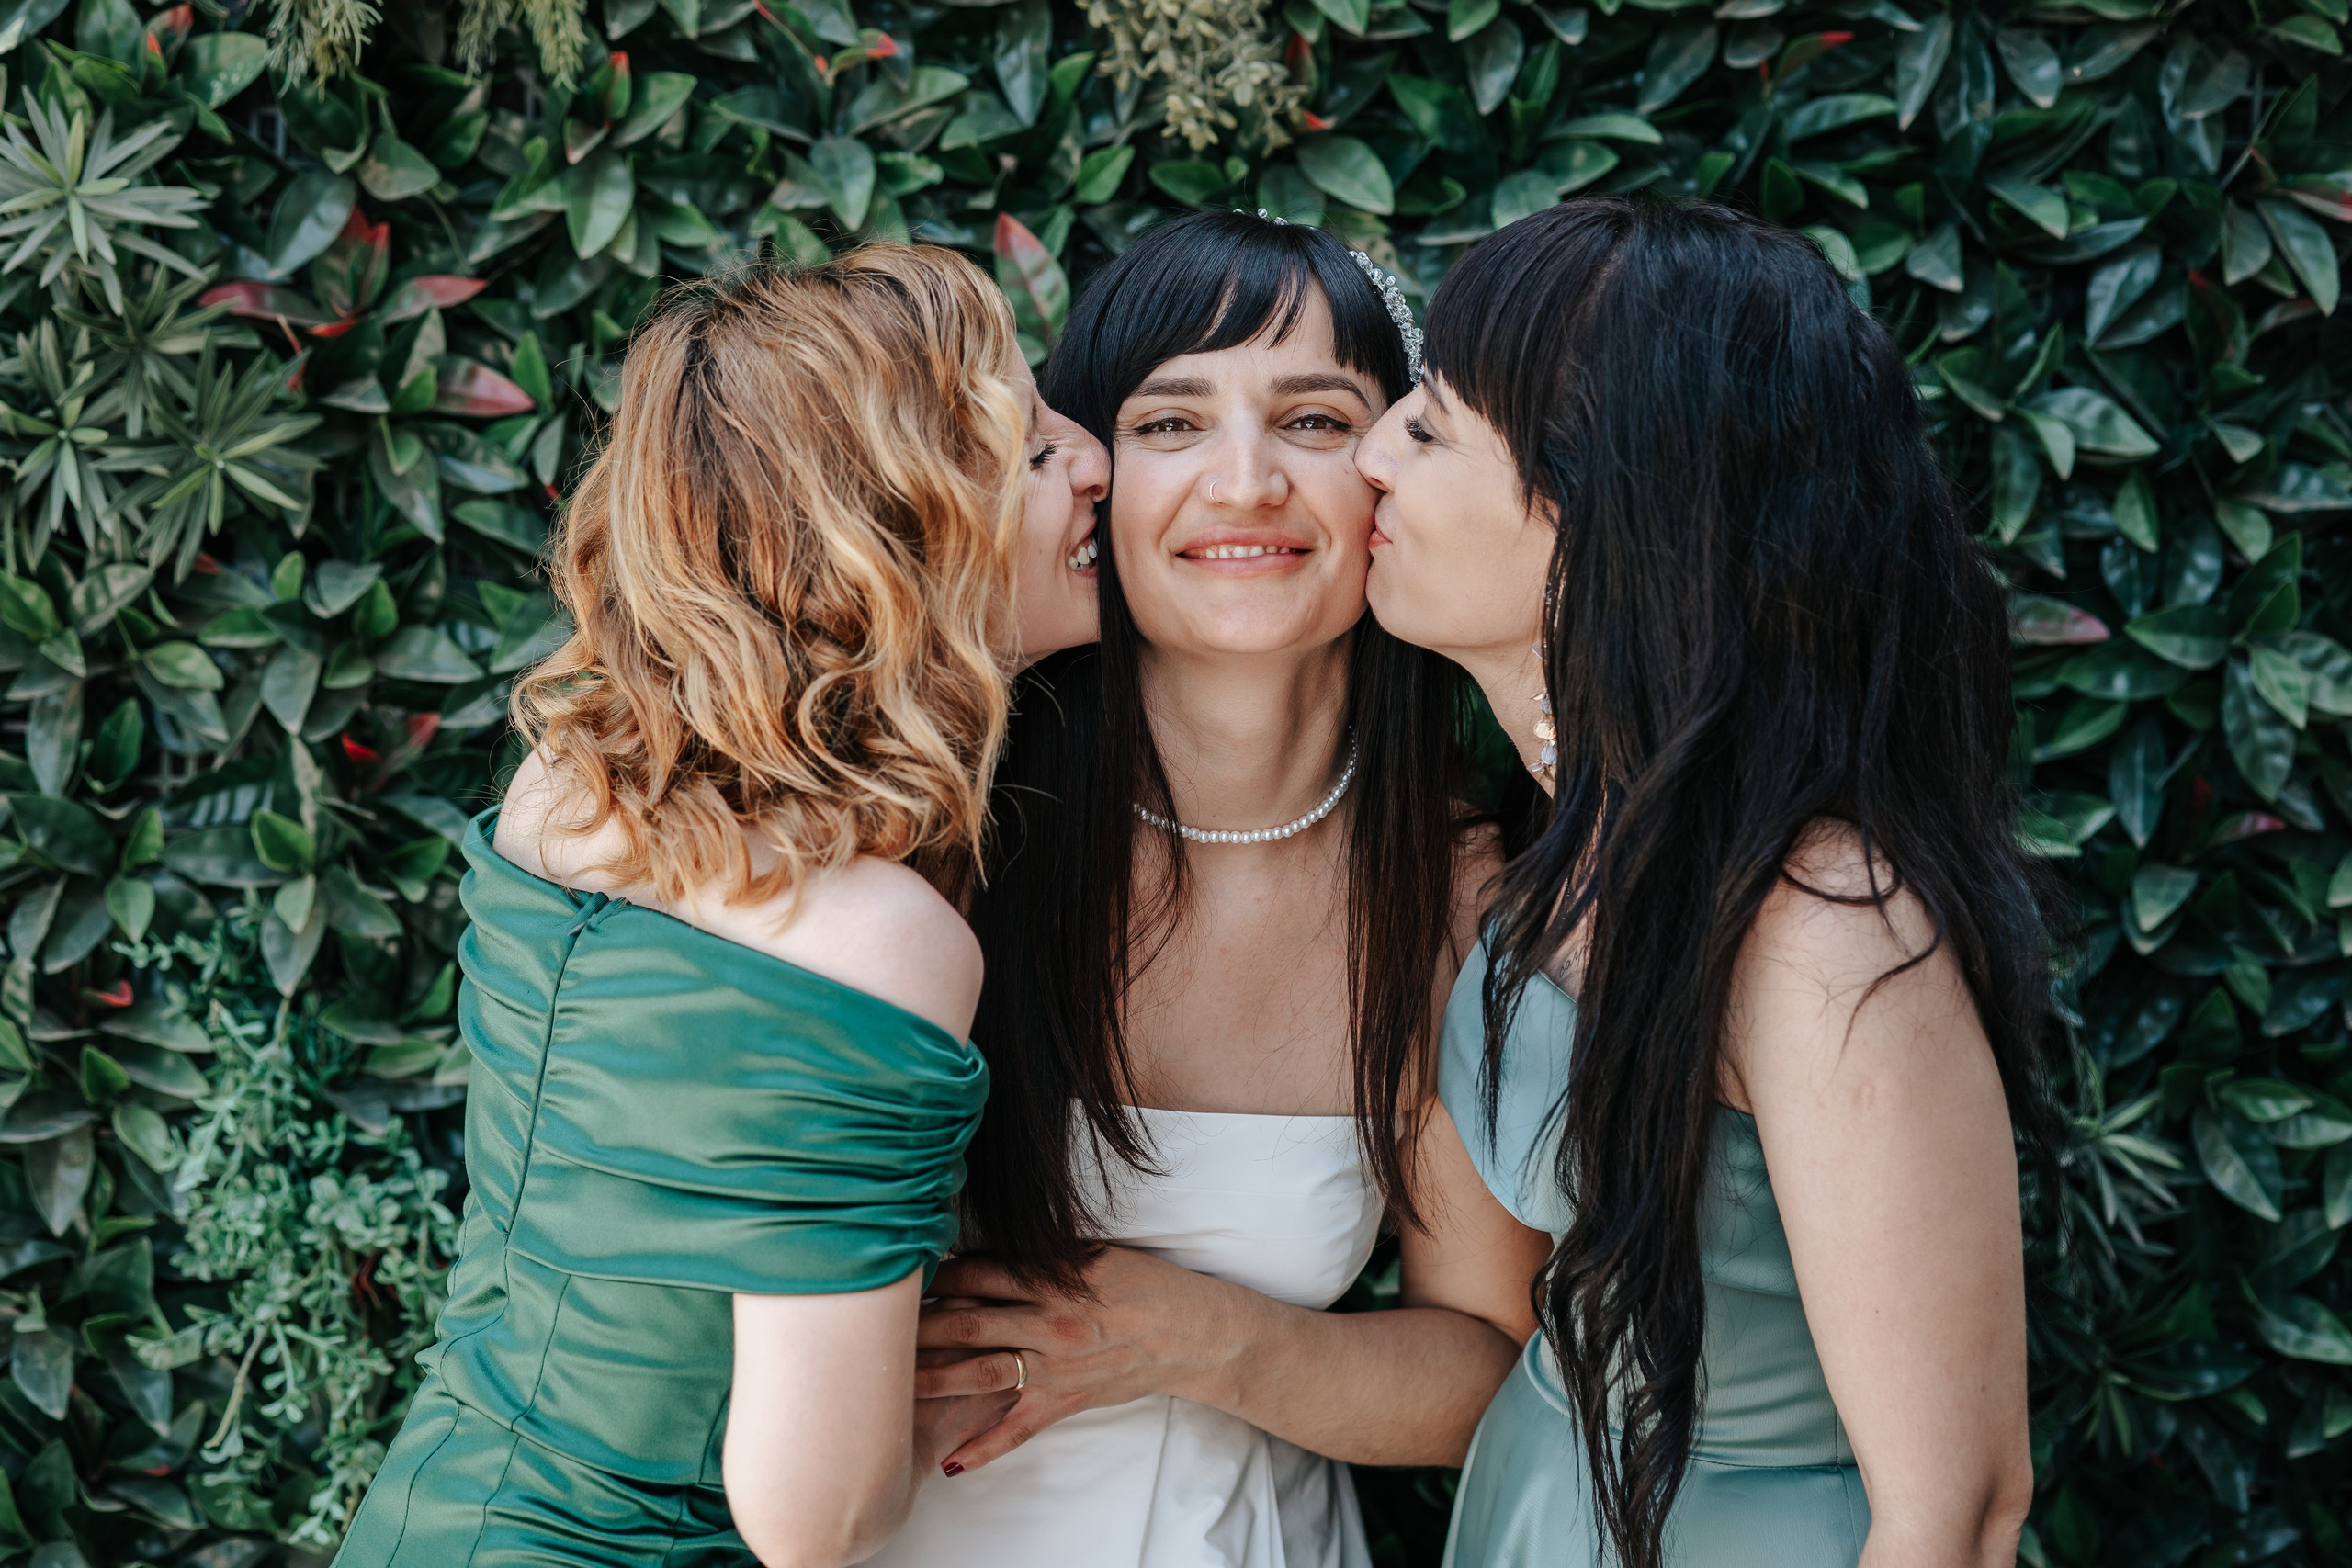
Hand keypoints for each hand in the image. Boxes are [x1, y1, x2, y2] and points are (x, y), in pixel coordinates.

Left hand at [912, 1247, 1242, 1472]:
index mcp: (1052, 1281)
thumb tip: (992, 1252)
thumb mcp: (1092, 1254)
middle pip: (968, 1324)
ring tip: (894, 1385)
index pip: (980, 1274)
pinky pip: (1017, 1429)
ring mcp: (1054, 1366)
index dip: (939, 1274)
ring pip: (981, 1374)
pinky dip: (984, 1447)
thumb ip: (1042, 1257)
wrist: (1189, 1332)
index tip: (909, 1275)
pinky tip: (951, 1462)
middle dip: (920, 1327)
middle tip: (879, 1329)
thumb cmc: (1144, 1284)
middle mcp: (1047, 1324)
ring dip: (935, 1379)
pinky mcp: (1065, 1400)